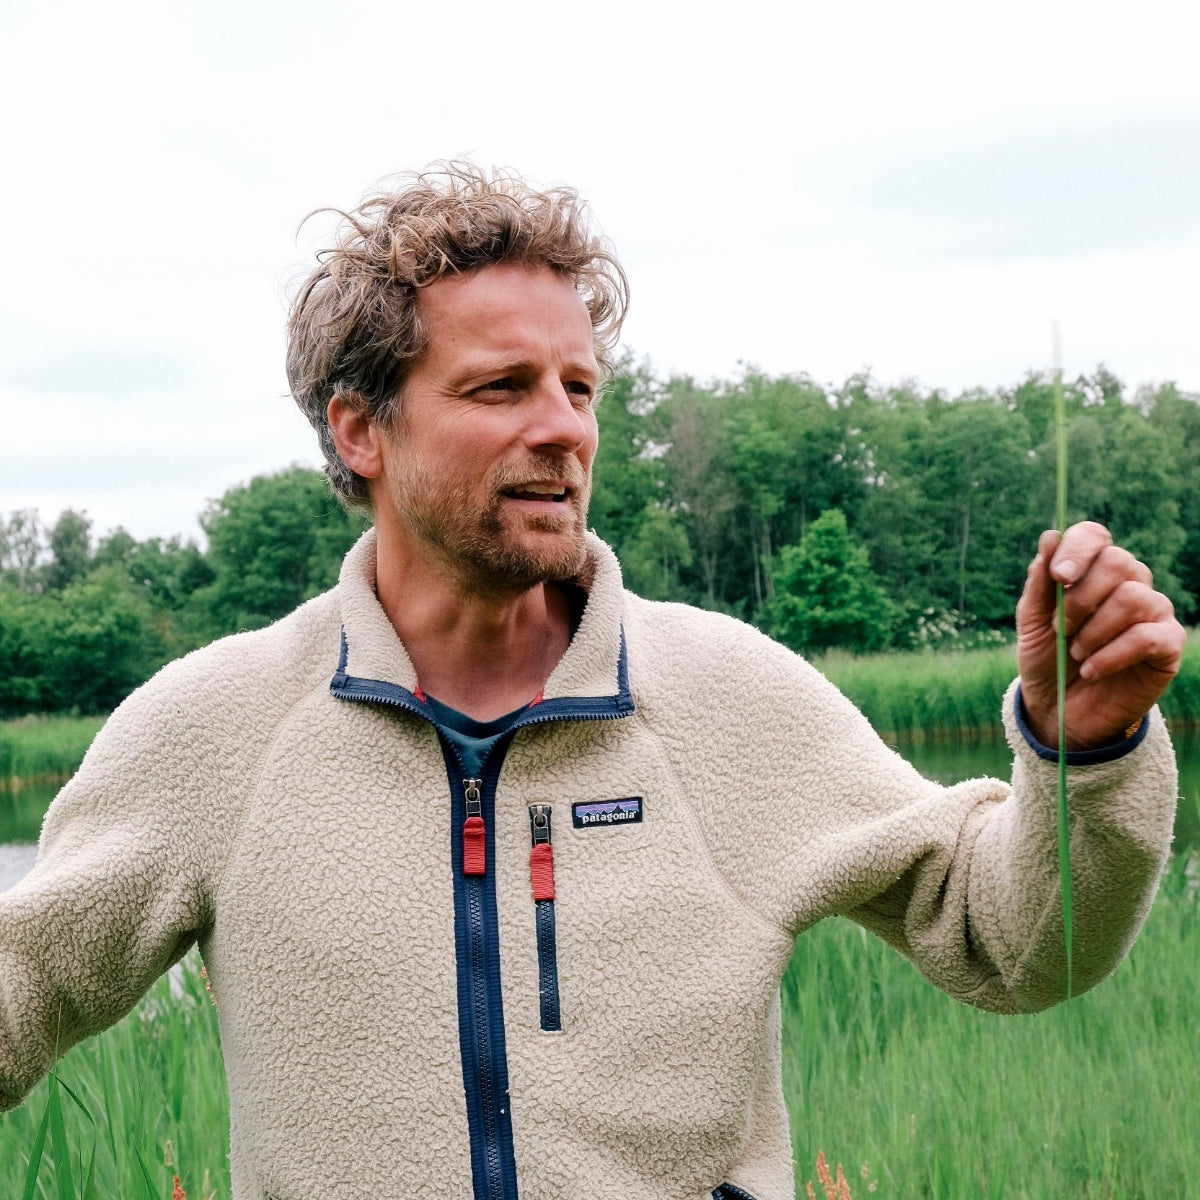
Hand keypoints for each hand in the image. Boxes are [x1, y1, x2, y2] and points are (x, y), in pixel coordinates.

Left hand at [1016, 522, 1184, 749]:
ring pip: (1132, 598)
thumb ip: (1040, 582)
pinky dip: (1110, 655)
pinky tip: (1091, 670)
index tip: (1059, 576)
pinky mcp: (1168, 644)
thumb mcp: (1032, 622)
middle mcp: (1129, 583)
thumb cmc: (1047, 659)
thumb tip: (1050, 536)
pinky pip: (1147, 636)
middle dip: (1080, 599)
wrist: (1059, 709)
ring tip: (1076, 654)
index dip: (1078, 549)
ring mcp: (1153, 611)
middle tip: (1062, 629)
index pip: (1095, 535)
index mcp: (1092, 571)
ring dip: (1093, 631)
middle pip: (1118, 561)